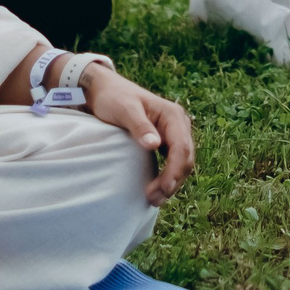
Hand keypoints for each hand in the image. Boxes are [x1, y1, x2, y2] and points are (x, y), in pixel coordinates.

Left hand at [81, 69, 196, 202]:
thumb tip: (155, 145)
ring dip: (172, 182)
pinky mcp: (165, 141)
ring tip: (154, 199)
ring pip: (182, 163)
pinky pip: (173, 161)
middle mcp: (178, 124)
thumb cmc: (114, 98)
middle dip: (173, 181)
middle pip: (185, 158)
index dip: (174, 170)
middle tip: (154, 199)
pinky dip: (168, 176)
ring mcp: (173, 133)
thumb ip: (140, 126)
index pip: (181, 147)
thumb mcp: (125, 110)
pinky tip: (157, 188)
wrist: (104, 91)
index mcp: (172, 115)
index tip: (163, 188)